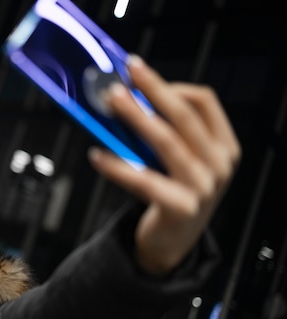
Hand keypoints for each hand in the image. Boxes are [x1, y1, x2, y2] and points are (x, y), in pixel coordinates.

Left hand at [88, 55, 240, 274]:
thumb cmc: (172, 193)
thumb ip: (162, 132)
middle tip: (122, 78)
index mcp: (223, 145)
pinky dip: (117, 166)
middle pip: (183, 116)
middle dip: (150, 91)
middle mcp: (220, 163)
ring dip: (135, 118)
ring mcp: (204, 187)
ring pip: (166, 142)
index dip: (170, 86)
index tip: (138, 75)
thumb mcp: (177, 160)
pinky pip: (144, 180)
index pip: (204, 102)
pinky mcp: (182, 208)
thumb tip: (122, 99)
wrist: (172, 243)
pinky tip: (96, 156)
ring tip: (109, 104)